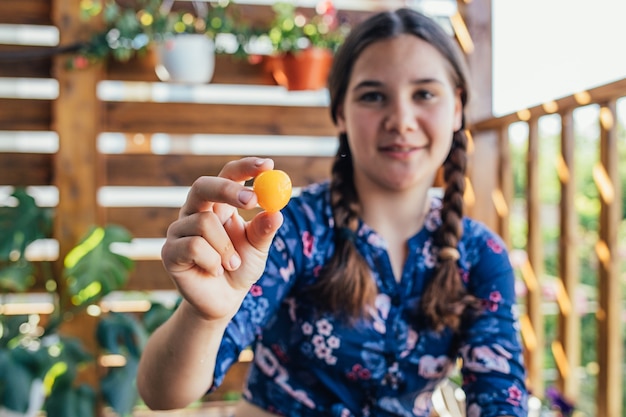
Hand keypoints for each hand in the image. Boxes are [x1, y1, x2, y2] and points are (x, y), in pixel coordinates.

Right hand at [161, 157, 283, 321]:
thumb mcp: (258, 248)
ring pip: (204, 223)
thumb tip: (276, 211)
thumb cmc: (240, 268)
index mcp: (218, 204)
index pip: (227, 175)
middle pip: (203, 186)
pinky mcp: (169, 251)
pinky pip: (194, 246)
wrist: (222, 301)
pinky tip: (214, 271)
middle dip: (228, 190)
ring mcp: (179, 230)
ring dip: (227, 247)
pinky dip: (213, 261)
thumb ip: (264, 230)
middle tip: (253, 200)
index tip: (267, 165)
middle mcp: (195, 212)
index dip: (245, 167)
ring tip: (232, 264)